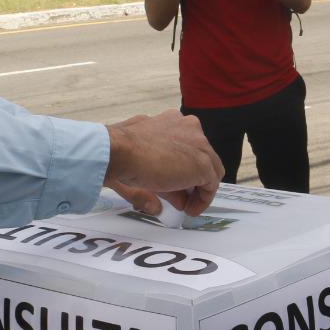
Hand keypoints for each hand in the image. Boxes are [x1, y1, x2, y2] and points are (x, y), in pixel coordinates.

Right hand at [104, 111, 222, 216]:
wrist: (118, 152)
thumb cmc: (119, 152)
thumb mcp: (139, 162)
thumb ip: (156, 180)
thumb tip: (161, 205)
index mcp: (172, 121)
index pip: (186, 148)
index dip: (181, 169)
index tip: (174, 186)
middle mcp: (188, 127)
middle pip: (198, 158)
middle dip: (190, 180)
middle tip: (180, 198)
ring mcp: (198, 144)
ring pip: (208, 170)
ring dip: (198, 190)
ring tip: (186, 206)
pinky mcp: (203, 164)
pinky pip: (211, 185)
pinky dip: (203, 200)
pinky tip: (190, 209)